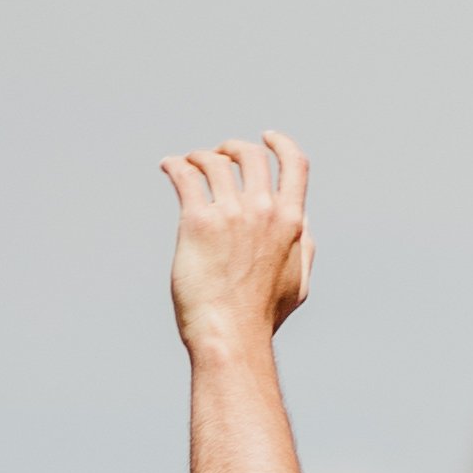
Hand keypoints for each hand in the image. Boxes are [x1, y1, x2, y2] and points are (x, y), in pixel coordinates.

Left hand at [162, 131, 313, 363]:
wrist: (231, 334)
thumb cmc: (262, 316)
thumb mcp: (299, 283)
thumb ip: (304, 249)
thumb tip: (302, 225)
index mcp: (291, 222)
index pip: (295, 165)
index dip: (281, 144)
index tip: (267, 137)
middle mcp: (263, 210)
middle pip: (251, 155)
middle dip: (233, 148)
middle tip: (219, 154)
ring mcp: (230, 214)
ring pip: (215, 161)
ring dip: (201, 156)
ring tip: (188, 163)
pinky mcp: (197, 222)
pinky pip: (185, 176)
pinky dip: (176, 165)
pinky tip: (168, 166)